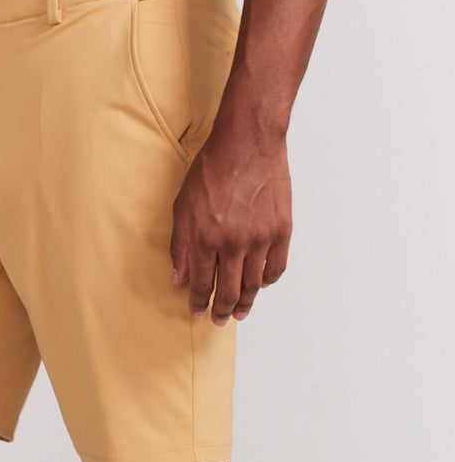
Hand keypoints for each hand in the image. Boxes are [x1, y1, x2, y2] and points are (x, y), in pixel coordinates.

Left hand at [170, 123, 291, 325]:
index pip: (202, 285)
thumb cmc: (212, 168)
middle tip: (219, 320)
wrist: (248, 141)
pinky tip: (261, 284)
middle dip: (222, 311)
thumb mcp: (183, 205)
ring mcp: (260, 238)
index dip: (199, 304)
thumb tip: (179, 279)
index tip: (198, 313)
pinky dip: (268, 281)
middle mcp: (234, 244)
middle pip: (230, 292)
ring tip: (240, 311)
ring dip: (246, 303)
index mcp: (206, 239)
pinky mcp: (281, 229)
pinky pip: (276, 267)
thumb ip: (180, 245)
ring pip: (254, 285)